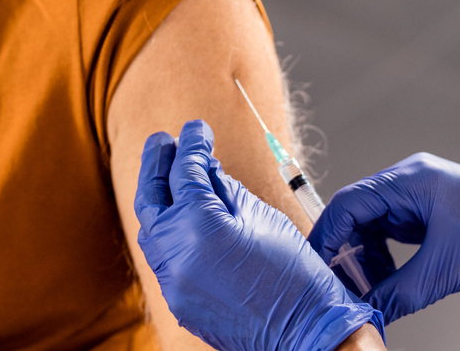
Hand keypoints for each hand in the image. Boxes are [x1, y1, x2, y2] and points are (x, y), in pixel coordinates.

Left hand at [135, 120, 382, 350]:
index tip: (197, 128)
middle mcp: (176, 253)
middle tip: (164, 140)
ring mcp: (172, 281)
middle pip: (151, 196)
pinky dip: (170, 232)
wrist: (307, 336)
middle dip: (157, 164)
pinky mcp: (177, 300)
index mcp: (199, 225)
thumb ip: (226, 188)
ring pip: (152, 228)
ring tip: (171, 174)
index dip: (191, 143)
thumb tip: (206, 167)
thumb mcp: (263, 216)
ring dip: (159, 198)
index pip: (185, 170)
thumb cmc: (295, 274)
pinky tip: (183, 217)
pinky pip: (164, 257)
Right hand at [307, 153, 459, 322]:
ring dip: (367, 258)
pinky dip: (385, 257)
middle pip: (358, 212)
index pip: (350, 201)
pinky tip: (387, 281)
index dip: (328, 235)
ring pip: (375, 225)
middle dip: (347, 251)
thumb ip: (400, 291)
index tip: (318, 267)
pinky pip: (394, 233)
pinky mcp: (432, 213)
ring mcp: (422, 196)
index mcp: (411, 180)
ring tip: (367, 289)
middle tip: (340, 286)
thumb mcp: (446, 269)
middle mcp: (412, 181)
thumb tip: (368, 312)